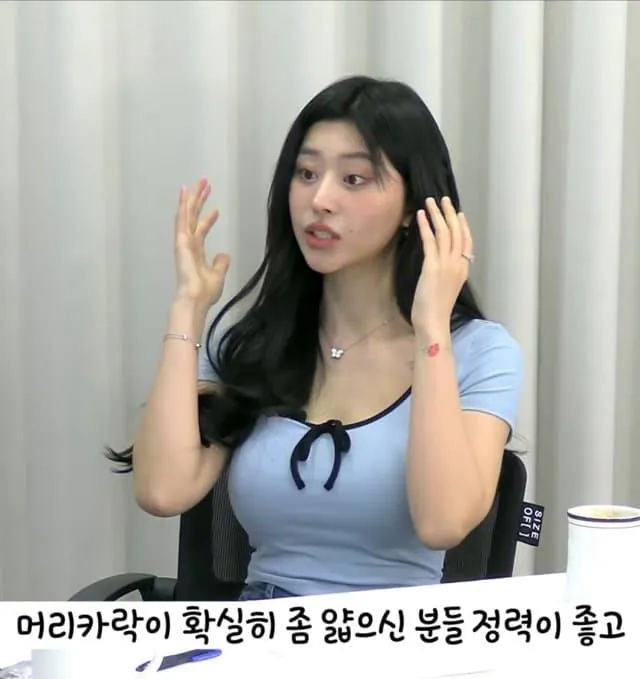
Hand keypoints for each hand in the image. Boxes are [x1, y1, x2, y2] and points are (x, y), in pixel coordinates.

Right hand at [173, 178, 229, 309]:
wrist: (196, 298)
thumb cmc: (206, 291)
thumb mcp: (218, 275)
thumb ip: (220, 264)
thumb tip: (224, 254)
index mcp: (196, 252)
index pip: (202, 230)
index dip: (208, 219)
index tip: (216, 209)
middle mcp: (189, 244)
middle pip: (194, 217)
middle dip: (200, 200)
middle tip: (205, 184)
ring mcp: (183, 241)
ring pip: (187, 214)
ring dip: (192, 197)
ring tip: (198, 182)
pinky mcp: (181, 241)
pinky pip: (182, 219)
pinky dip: (183, 205)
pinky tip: (185, 192)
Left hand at [411, 196, 473, 338]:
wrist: (434, 322)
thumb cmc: (436, 311)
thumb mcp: (446, 288)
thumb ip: (446, 274)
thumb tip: (439, 265)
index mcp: (463, 270)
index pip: (466, 242)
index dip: (462, 226)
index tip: (457, 213)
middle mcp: (458, 264)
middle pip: (457, 232)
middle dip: (449, 214)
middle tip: (443, 199)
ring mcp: (446, 264)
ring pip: (444, 233)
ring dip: (437, 214)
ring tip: (429, 201)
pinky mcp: (433, 266)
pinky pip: (430, 241)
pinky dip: (425, 226)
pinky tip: (420, 215)